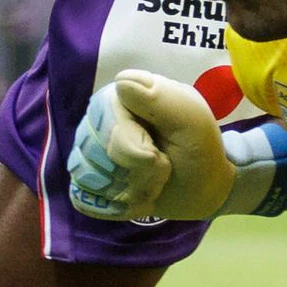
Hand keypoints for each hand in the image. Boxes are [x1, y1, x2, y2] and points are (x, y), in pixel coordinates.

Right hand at [68, 69, 233, 222]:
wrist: (202, 190)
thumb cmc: (199, 150)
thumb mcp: (191, 120)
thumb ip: (161, 97)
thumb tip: (120, 81)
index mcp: (125, 97)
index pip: (106, 119)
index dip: (133, 143)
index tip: (159, 151)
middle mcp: (101, 120)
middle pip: (95, 149)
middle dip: (134, 168)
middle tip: (161, 167)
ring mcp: (91, 151)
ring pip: (88, 174)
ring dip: (126, 188)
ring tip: (150, 182)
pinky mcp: (89, 180)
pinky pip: (83, 195)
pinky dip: (112, 205)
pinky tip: (133, 199)